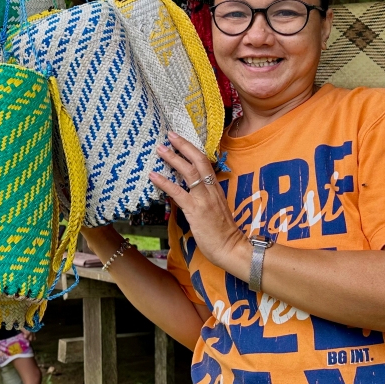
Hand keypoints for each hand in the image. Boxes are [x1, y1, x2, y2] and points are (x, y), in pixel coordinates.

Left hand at [149, 132, 248, 273]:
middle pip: (198, 160)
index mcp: (216, 188)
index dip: (192, 149)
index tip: (180, 139)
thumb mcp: (215, 208)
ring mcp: (203, 199)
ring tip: (160, 149)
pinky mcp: (195, 210)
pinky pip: (178, 192)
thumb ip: (204, 197)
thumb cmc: (223, 232)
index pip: (205, 162)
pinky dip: (164, 182)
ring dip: (173, 159)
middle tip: (169, 135)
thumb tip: (187, 189)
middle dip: (183, 146)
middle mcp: (211, 190)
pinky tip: (153, 176)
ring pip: (189, 172)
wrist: (231, 248)